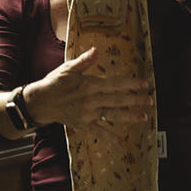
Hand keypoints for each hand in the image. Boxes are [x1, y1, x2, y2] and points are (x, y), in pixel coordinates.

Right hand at [26, 47, 152, 138]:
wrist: (40, 102)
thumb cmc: (54, 83)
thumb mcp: (68, 69)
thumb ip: (84, 61)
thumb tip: (96, 51)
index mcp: (89, 85)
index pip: (115, 84)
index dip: (131, 84)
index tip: (145, 84)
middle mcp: (91, 100)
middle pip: (117, 100)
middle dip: (135, 100)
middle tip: (150, 100)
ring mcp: (88, 114)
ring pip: (112, 115)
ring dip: (129, 117)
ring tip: (144, 117)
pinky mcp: (83, 124)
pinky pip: (98, 131)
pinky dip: (109, 136)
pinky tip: (120, 140)